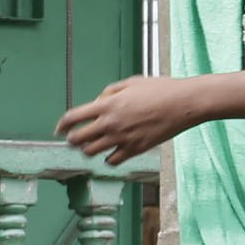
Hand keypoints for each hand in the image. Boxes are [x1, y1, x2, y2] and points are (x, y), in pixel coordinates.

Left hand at [58, 75, 214, 165]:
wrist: (185, 103)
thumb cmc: (161, 89)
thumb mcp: (131, 83)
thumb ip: (109, 92)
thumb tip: (97, 102)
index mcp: (107, 104)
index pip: (73, 118)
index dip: (62, 125)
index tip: (59, 130)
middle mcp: (111, 123)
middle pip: (77, 139)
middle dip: (72, 140)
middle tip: (75, 139)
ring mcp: (122, 138)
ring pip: (91, 152)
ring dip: (88, 150)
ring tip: (92, 147)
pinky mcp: (136, 149)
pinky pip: (112, 161)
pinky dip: (108, 159)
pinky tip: (111, 154)